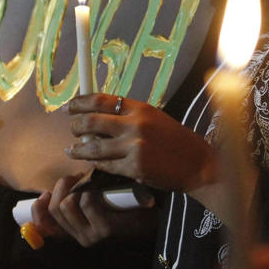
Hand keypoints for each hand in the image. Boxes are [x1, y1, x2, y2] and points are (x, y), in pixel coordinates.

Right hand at [31, 173, 153, 247]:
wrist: (152, 215)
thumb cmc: (120, 205)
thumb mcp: (93, 203)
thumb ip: (72, 200)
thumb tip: (45, 192)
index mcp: (73, 231)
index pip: (43, 225)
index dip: (38, 210)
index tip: (44, 194)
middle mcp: (80, 236)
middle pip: (56, 208)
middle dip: (63, 186)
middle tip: (76, 176)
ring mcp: (92, 235)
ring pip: (68, 204)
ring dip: (77, 185)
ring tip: (89, 179)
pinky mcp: (105, 230)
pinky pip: (86, 203)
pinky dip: (90, 188)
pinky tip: (98, 185)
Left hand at [65, 94, 216, 192]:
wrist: (197, 163)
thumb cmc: (175, 141)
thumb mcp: (155, 119)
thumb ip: (129, 117)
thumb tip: (98, 118)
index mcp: (140, 108)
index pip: (101, 100)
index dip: (81, 102)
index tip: (71, 106)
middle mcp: (136, 124)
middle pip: (92, 122)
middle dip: (76, 126)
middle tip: (72, 129)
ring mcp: (134, 147)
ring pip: (93, 147)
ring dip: (78, 149)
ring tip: (72, 150)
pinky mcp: (134, 167)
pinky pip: (106, 166)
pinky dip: (96, 165)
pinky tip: (91, 163)